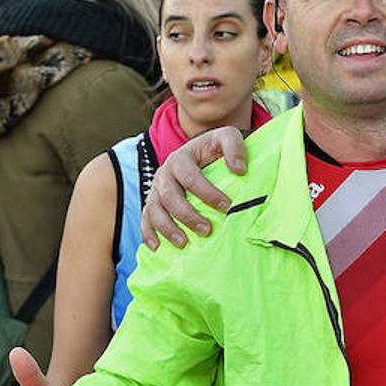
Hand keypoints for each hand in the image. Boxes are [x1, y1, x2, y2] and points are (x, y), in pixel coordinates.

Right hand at [140, 126, 245, 249]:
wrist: (202, 152)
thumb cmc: (215, 148)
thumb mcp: (226, 137)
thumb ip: (234, 147)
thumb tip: (239, 169)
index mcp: (180, 158)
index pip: (190, 178)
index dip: (207, 193)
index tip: (226, 206)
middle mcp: (164, 173)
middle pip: (170, 197)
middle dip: (188, 215)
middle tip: (207, 230)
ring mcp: (156, 189)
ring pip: (155, 211)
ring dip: (168, 228)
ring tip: (184, 243)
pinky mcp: (152, 202)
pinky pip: (145, 219)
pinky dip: (149, 233)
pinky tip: (158, 247)